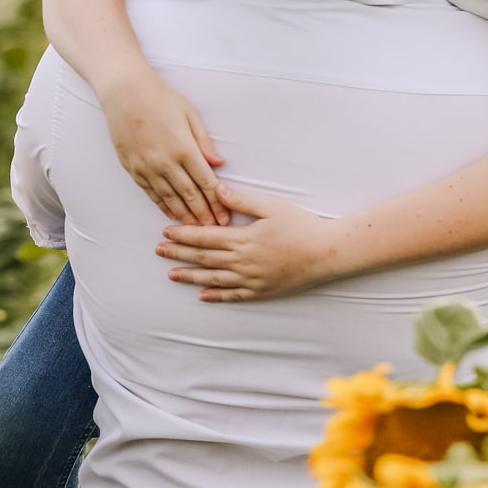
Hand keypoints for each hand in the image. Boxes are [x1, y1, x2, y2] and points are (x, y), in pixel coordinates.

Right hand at [101, 77, 225, 224]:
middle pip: (190, 196)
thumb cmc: (160, 97)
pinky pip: (150, 193)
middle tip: (215, 231)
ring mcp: (147, 167)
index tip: (225, 218)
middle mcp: (166, 162)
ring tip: (196, 230)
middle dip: (204, 216)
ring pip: (170, 199)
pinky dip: (162, 205)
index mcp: (184, 148)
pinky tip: (171, 215)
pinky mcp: (132, 167)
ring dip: (184, 216)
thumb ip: (204, 141)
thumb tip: (218, 163)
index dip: (216, 204)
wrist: (123, 91)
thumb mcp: (189, 113)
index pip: (205, 183)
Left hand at [155, 185, 332, 300]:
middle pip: (204, 258)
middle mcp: (243, 262)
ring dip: (190, 276)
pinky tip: (202, 296)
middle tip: (158, 251)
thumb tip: (216, 190)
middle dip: (179, 254)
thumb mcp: (271, 207)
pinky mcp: (262, 292)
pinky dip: (216, 296)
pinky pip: (234, 296)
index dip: (183, 235)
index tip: (166, 232)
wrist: (328, 252)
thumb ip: (241, 201)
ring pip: (214, 279)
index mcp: (243, 239)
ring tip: (171, 275)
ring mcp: (252, 279)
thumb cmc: (302, 225)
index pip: (205, 237)